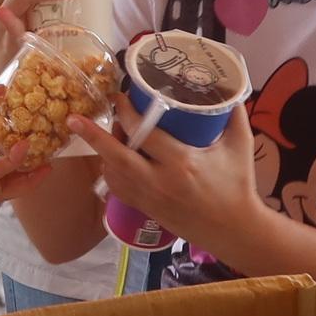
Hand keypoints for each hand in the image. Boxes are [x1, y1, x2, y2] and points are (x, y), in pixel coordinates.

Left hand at [0, 86, 36, 200]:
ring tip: (45, 167)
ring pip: (1, 186)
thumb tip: (0, 89)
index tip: (33, 138)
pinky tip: (22, 151)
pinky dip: (8, 166)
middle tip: (48, 162)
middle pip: (2, 177)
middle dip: (26, 173)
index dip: (14, 149)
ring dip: (24, 177)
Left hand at [66, 111, 258, 250]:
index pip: (144, 133)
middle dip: (93, 136)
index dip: (126, 112)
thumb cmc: (239, 184)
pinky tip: (111, 161)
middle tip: (75, 118)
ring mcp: (150, 198)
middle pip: (116, 156)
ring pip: (113, 174)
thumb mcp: (241, 145)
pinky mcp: (147, 209)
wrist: (235, 229)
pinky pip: (119, 190)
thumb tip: (228, 86)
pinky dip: (111, 174)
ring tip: (103, 134)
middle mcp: (159, 180)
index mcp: (181, 161)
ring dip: (103, 154)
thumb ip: (233, 114)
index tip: (119, 96)